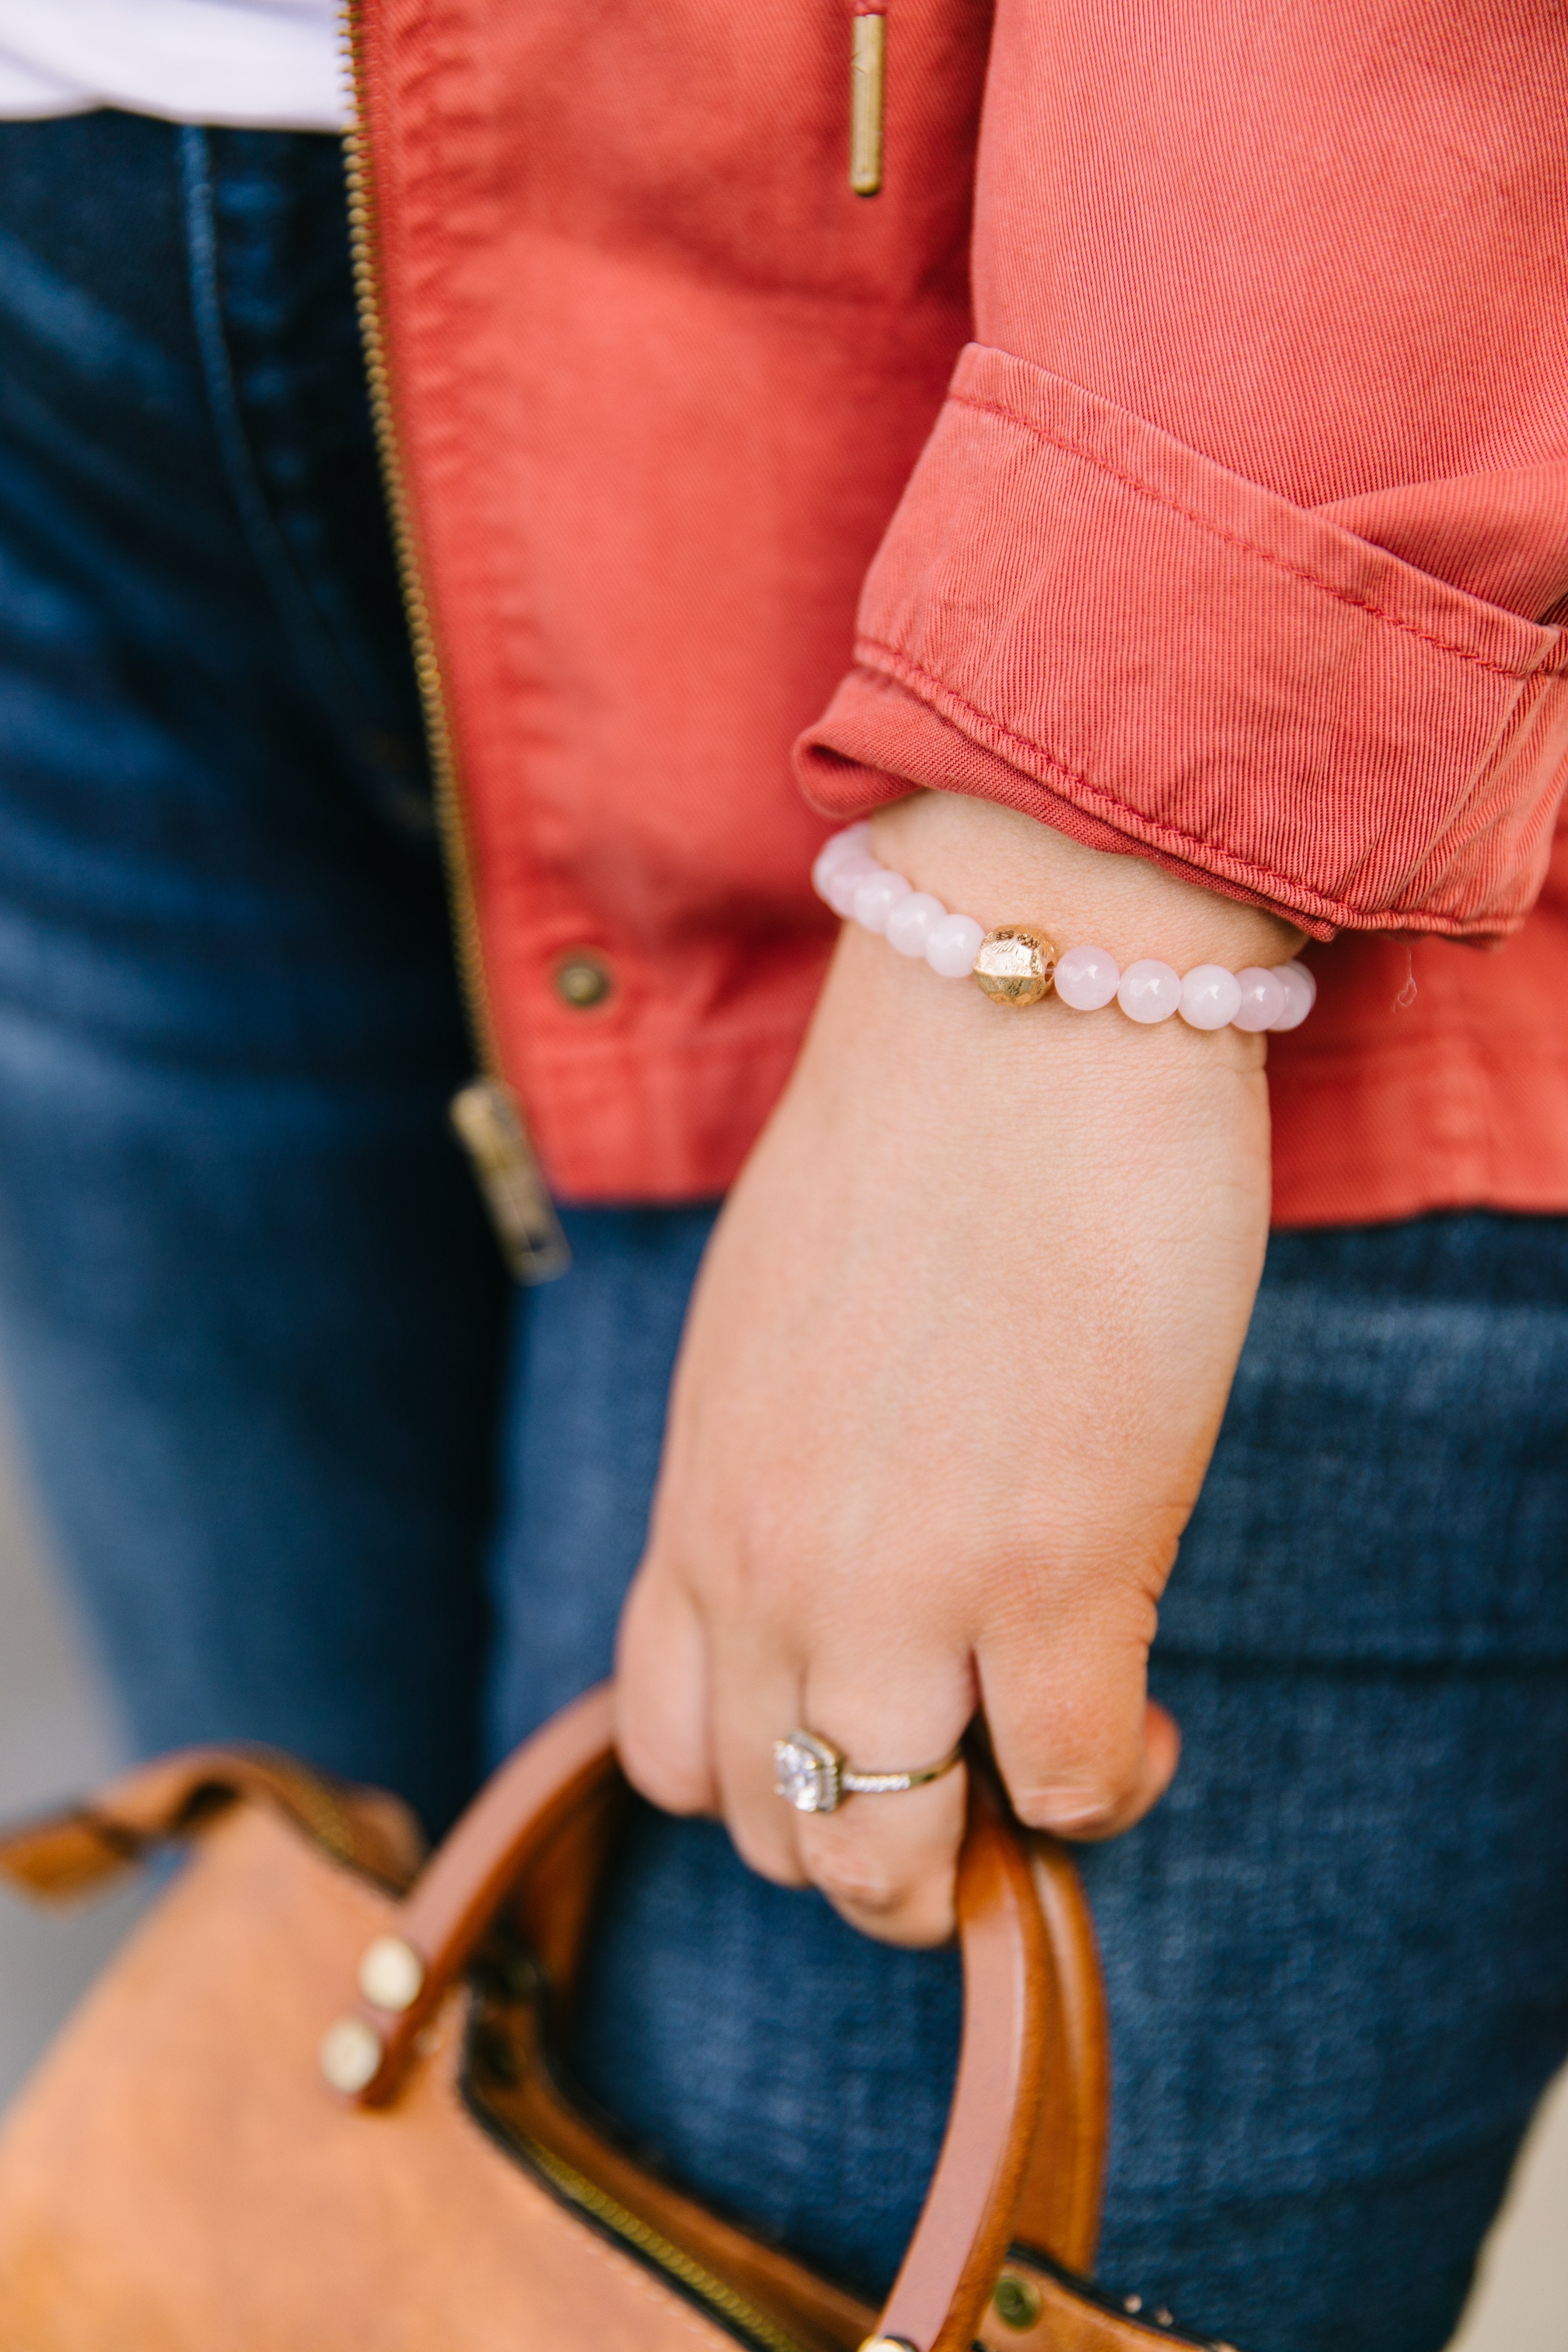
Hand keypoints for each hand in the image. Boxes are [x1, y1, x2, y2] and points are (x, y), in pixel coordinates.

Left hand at [615, 791, 1302, 1945]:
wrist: (1011, 1016)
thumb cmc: (908, 1147)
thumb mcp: (765, 1338)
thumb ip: (776, 1471)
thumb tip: (845, 1558)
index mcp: (701, 1503)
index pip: (672, 1752)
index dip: (764, 1788)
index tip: (854, 1740)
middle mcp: (773, 1570)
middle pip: (775, 1832)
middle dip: (872, 1850)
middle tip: (963, 1789)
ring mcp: (905, 1584)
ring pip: (890, 1858)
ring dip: (970, 1862)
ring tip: (1043, 1785)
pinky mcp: (1057, 1568)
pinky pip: (1067, 1784)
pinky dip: (1105, 1789)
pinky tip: (1139, 1730)